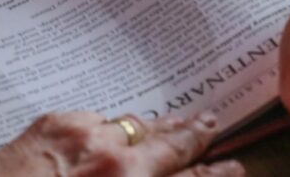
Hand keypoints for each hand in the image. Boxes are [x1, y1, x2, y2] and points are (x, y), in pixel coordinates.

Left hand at [0, 111, 236, 176]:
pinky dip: (110, 125)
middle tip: (214, 124)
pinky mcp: (54, 123)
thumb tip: (154, 176)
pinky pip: (95, 118)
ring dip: (156, 127)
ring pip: (135, 124)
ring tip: (175, 121)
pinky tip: (113, 126)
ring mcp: (85, 137)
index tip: (236, 167)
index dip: (218, 173)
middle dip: (197, 134)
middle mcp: (116, 160)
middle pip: (170, 142)